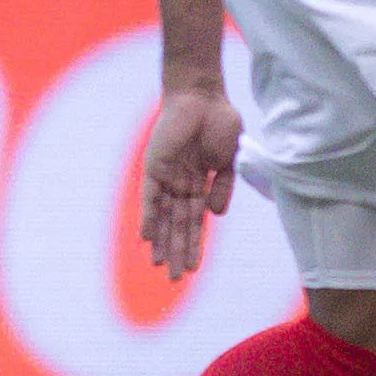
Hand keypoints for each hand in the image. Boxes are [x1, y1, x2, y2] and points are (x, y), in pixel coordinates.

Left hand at [138, 82, 243, 279]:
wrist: (203, 96)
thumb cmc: (219, 122)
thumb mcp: (229, 159)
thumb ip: (223, 186)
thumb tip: (216, 214)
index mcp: (200, 184)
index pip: (195, 221)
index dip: (193, 244)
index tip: (193, 268)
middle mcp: (181, 184)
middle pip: (178, 225)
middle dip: (177, 250)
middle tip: (174, 279)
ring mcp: (167, 176)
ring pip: (163, 216)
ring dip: (162, 241)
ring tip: (160, 265)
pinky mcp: (154, 167)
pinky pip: (149, 197)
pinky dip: (148, 217)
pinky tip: (147, 237)